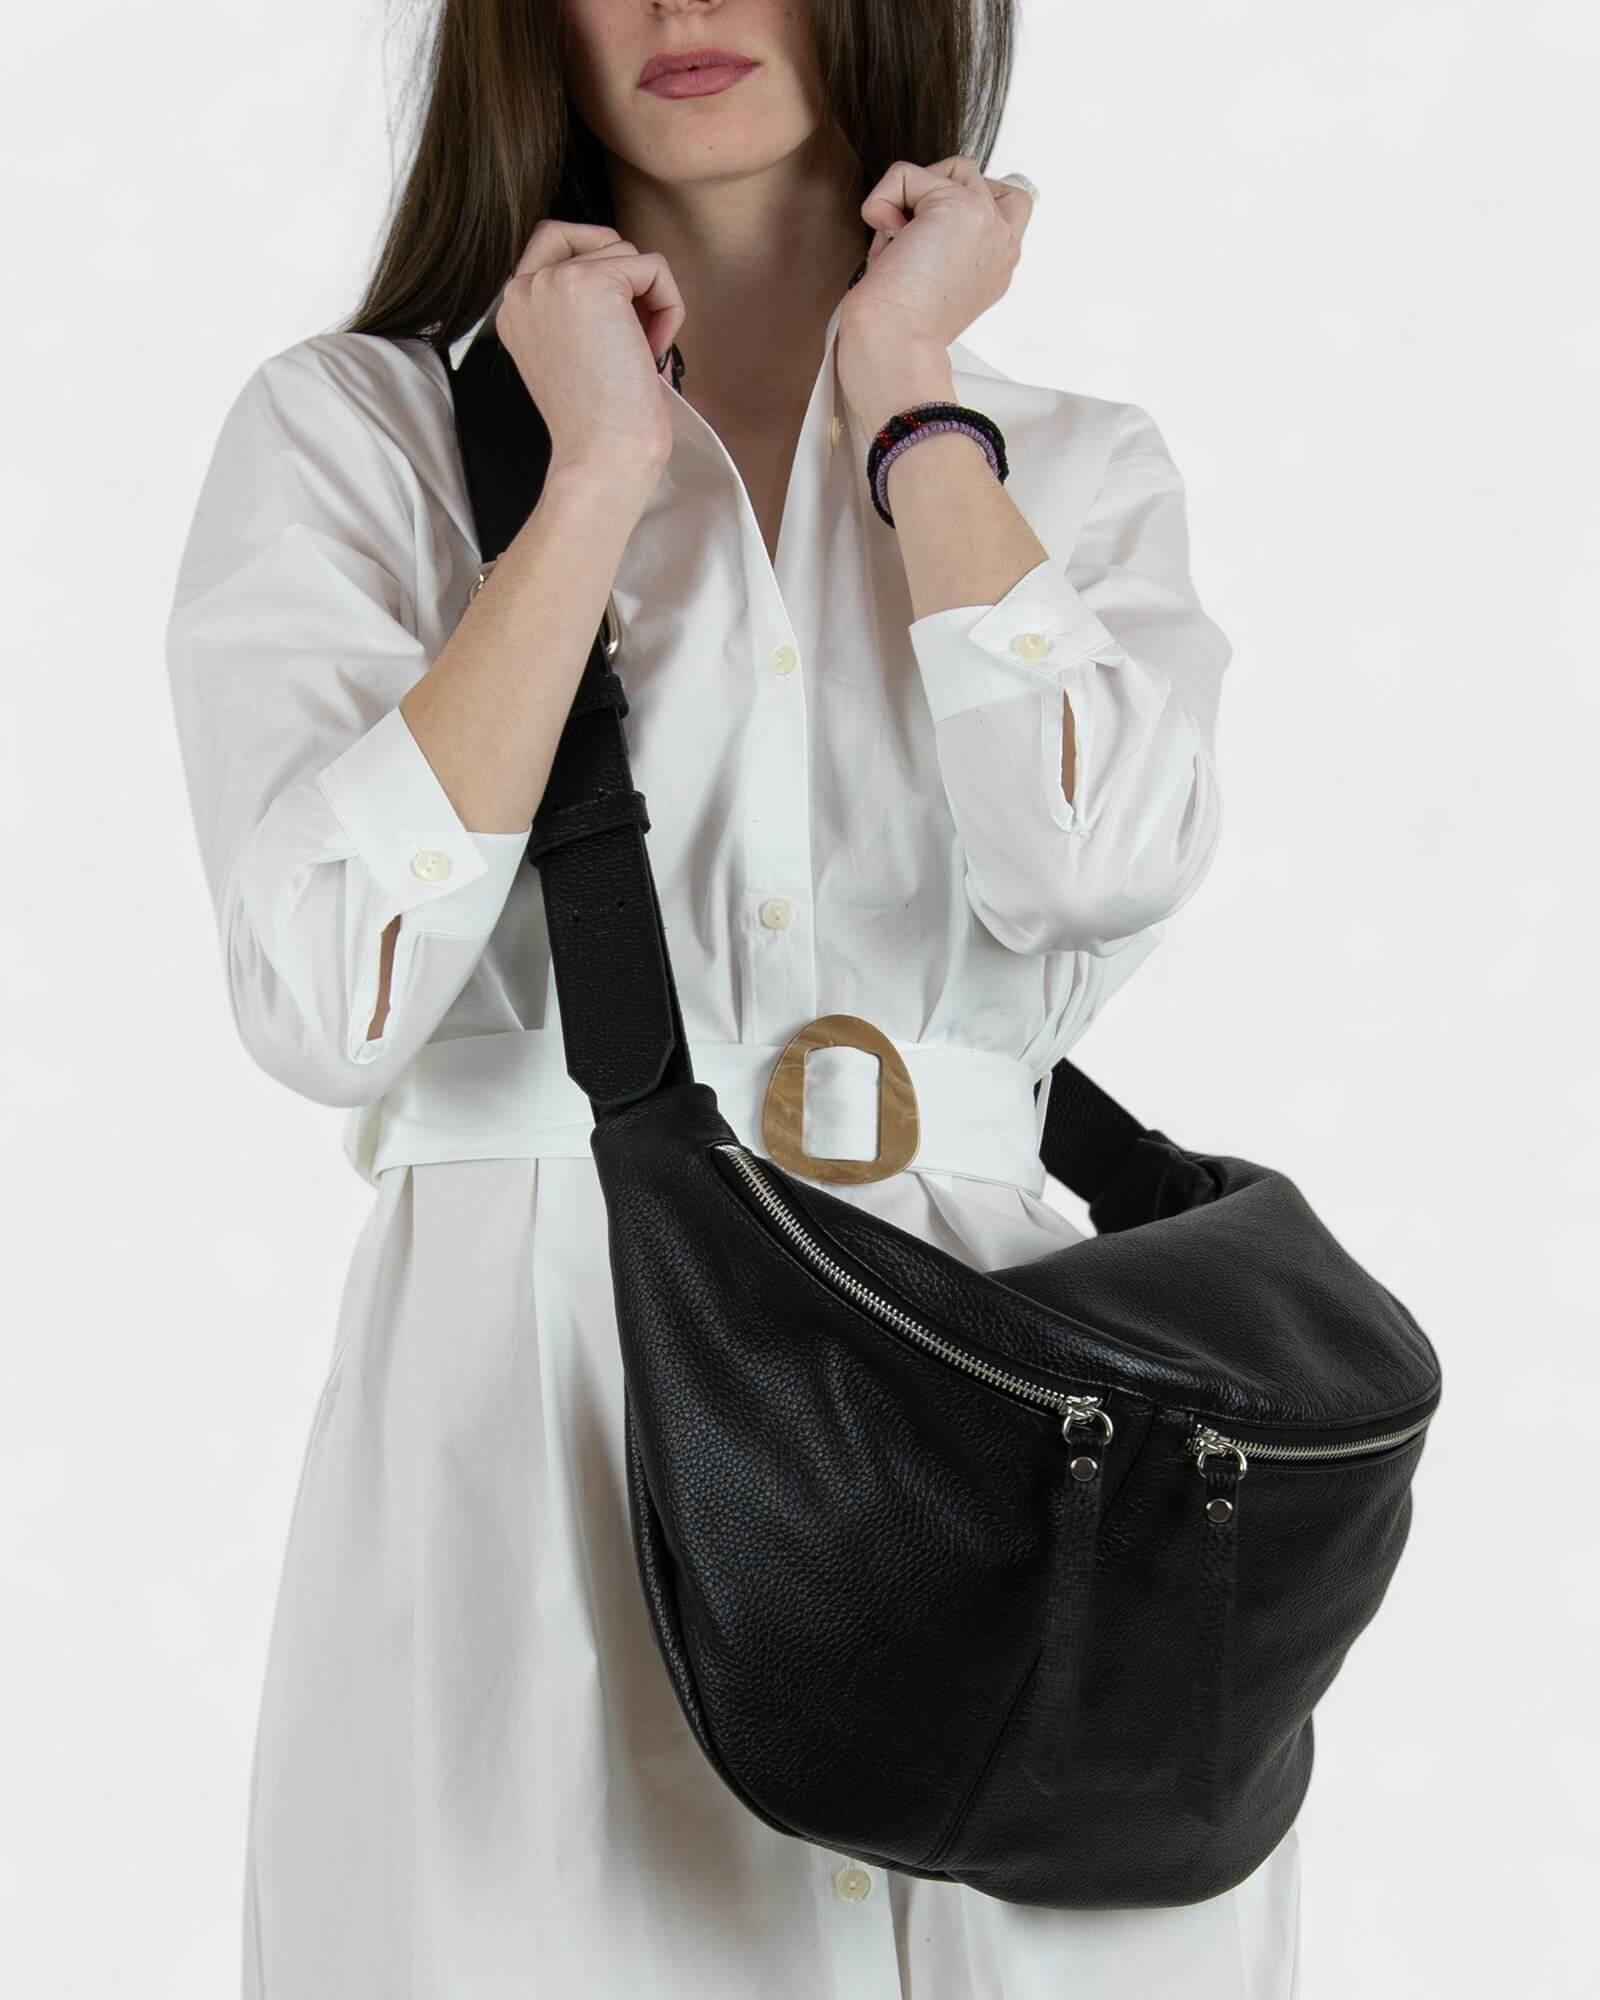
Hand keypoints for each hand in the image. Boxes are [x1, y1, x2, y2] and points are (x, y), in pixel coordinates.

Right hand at [494, 220, 686, 483]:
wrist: (601, 457)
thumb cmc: (601, 427)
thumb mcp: (578, 356)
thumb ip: (584, 311)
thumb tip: (637, 276)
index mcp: (514, 308)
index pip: (554, 240)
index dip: (600, 261)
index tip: (623, 315)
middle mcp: (523, 288)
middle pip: (596, 239)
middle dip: (630, 281)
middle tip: (639, 335)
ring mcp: (552, 280)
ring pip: (628, 252)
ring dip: (652, 302)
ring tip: (642, 355)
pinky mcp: (591, 281)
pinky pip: (654, 266)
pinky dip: (670, 305)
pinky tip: (655, 350)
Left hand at [836, 157, 1035, 414]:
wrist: (894, 345)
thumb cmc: (898, 326)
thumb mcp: (930, 278)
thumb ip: (940, 241)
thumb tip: (910, 211)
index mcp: (997, 267)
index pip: (1001, 205)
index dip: (956, 203)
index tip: (926, 243)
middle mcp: (1002, 245)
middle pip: (975, 176)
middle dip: (934, 190)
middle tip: (909, 235)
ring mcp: (990, 224)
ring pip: (950, 167)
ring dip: (909, 196)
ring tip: (898, 241)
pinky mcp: (963, 208)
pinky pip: (908, 174)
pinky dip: (884, 199)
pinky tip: (886, 240)